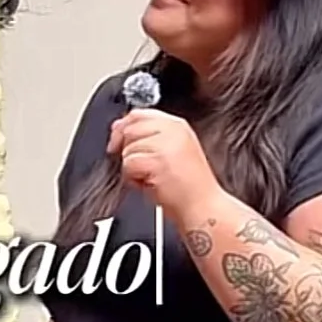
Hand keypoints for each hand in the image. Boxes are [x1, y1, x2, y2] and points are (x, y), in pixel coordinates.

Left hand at [107, 108, 218, 230]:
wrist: (203, 207)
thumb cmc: (189, 187)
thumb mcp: (172, 151)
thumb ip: (148, 136)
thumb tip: (119, 129)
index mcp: (177, 125)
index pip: (139, 114)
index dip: (123, 128)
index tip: (117, 143)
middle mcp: (172, 130)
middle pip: (130, 129)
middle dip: (127, 150)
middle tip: (143, 168)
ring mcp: (166, 144)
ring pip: (128, 149)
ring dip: (133, 168)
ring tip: (151, 178)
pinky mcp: (158, 161)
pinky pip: (129, 165)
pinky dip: (133, 180)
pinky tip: (150, 184)